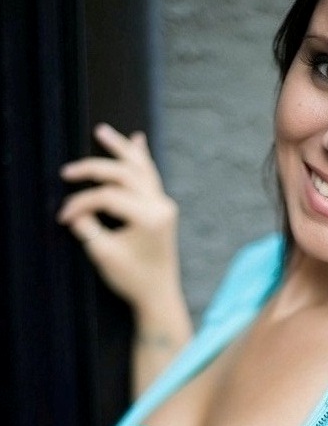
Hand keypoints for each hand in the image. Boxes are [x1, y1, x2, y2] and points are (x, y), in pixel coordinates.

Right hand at [57, 123, 181, 318]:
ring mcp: (164, 205)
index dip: (81, 203)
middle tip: (68, 171)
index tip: (64, 216)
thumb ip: (87, 228)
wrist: (158, 294)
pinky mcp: (163, 208)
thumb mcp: (104, 255)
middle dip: (94, 169)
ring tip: (102, 131)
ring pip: (140, 168)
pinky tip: (137, 139)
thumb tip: (72, 210)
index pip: (107, 197)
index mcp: (149, 218)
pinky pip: (150, 176)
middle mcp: (160, 207)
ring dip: (121, 148)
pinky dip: (141, 158)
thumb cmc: (132, 279)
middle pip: (124, 175)